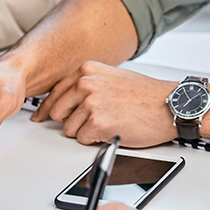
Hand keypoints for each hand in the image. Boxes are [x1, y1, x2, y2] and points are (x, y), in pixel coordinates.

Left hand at [32, 61, 177, 146]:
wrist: (170, 105)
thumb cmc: (145, 94)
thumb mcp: (111, 77)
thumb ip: (86, 84)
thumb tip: (63, 98)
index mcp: (86, 71)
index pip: (54, 93)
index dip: (47, 108)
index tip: (40, 117)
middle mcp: (86, 84)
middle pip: (57, 113)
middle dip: (70, 121)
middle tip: (90, 121)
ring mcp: (91, 103)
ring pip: (68, 129)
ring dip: (85, 131)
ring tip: (107, 122)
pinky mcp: (97, 123)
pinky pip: (82, 139)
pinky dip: (95, 139)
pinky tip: (111, 129)